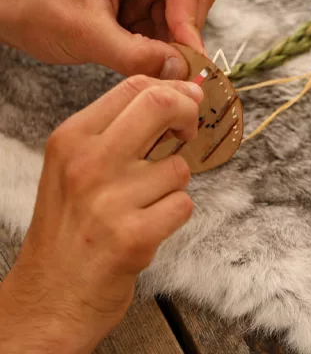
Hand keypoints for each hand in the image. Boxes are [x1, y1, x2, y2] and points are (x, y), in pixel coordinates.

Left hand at [0, 0, 216, 78]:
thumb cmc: (38, 9)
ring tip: (142, 57)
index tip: (188, 62)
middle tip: (169, 64)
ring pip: (188, 12)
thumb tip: (180, 70)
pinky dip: (163, 43)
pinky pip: (173, 23)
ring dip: (173, 41)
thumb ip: (135, 54)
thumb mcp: (85, 35)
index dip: (188, 24)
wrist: (14, 10)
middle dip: (183, 32)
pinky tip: (139, 51)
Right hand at [0, 76, 202, 352]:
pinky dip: (174, 216)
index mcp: (72, 139)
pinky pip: (183, 205)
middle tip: (186, 134)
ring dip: (173, 187)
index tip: (186, 103)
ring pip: (179, 167)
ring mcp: (110, 200)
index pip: (134, 86)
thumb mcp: (75, 167)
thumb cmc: (72, 227)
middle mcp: (88, 163)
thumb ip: (119, 131)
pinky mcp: (134, 235)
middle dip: (188, 115)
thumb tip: (179, 94)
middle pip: (161, 106)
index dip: (173, 90)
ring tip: (143, 207)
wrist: (52, 295)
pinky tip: (147, 228)